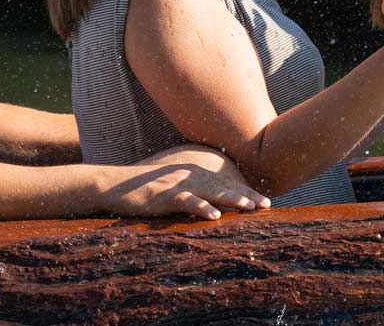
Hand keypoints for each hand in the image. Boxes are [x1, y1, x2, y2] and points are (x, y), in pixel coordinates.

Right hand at [100, 145, 271, 219]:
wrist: (116, 185)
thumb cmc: (149, 185)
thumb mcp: (176, 179)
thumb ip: (196, 182)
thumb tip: (218, 196)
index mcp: (195, 167)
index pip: (226, 180)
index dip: (246, 190)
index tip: (265, 202)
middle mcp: (190, 171)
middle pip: (224, 185)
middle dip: (246, 195)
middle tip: (267, 205)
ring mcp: (178, 182)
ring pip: (211, 190)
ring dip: (231, 198)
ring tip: (249, 207)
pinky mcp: (165, 195)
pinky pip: (187, 201)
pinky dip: (200, 208)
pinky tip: (214, 216)